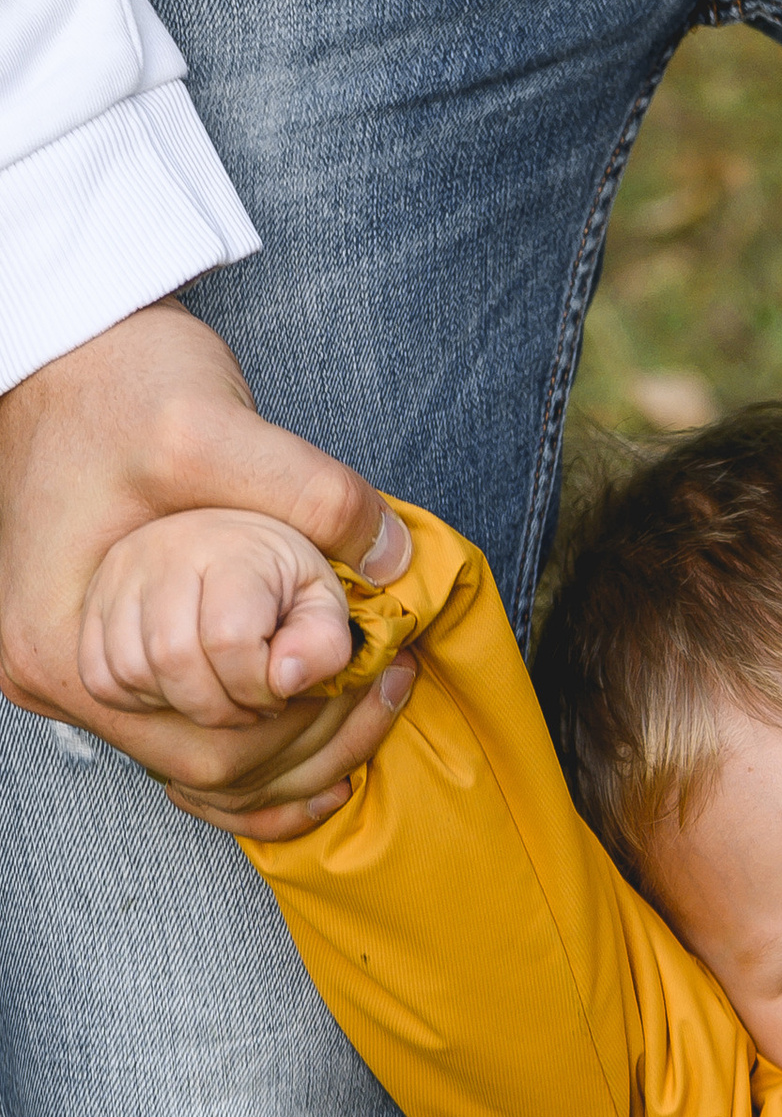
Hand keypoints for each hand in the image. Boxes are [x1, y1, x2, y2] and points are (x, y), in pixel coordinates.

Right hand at [0, 298, 413, 836]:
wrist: (66, 352)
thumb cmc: (121, 384)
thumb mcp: (218, 431)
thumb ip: (312, 497)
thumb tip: (394, 562)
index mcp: (64, 640)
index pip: (208, 740)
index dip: (308, 723)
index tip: (378, 675)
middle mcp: (52, 672)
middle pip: (207, 764)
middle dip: (310, 741)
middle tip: (388, 690)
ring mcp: (71, 668)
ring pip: (197, 758)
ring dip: (288, 742)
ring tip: (365, 694)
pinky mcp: (97, 650)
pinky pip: (182, 728)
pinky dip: (252, 732)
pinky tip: (314, 714)